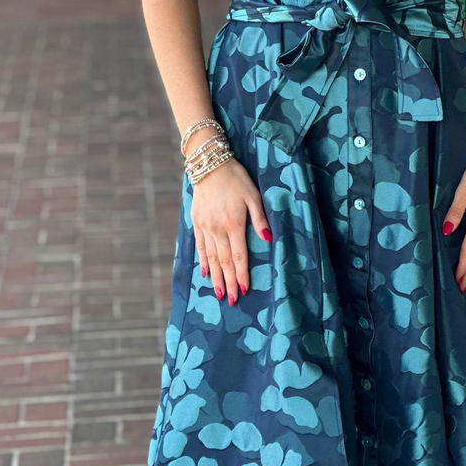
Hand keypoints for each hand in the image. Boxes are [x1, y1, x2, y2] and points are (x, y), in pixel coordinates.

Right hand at [190, 158, 271, 304]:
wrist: (209, 164)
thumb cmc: (236, 179)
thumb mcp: (253, 195)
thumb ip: (260, 219)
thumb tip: (268, 240)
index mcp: (234, 224)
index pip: (239, 255)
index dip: (241, 274)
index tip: (244, 290)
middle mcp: (217, 229)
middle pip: (224, 261)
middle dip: (229, 282)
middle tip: (232, 300)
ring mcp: (205, 227)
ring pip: (211, 257)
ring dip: (216, 277)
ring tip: (219, 293)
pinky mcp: (197, 222)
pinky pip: (200, 246)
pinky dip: (203, 261)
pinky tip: (205, 273)